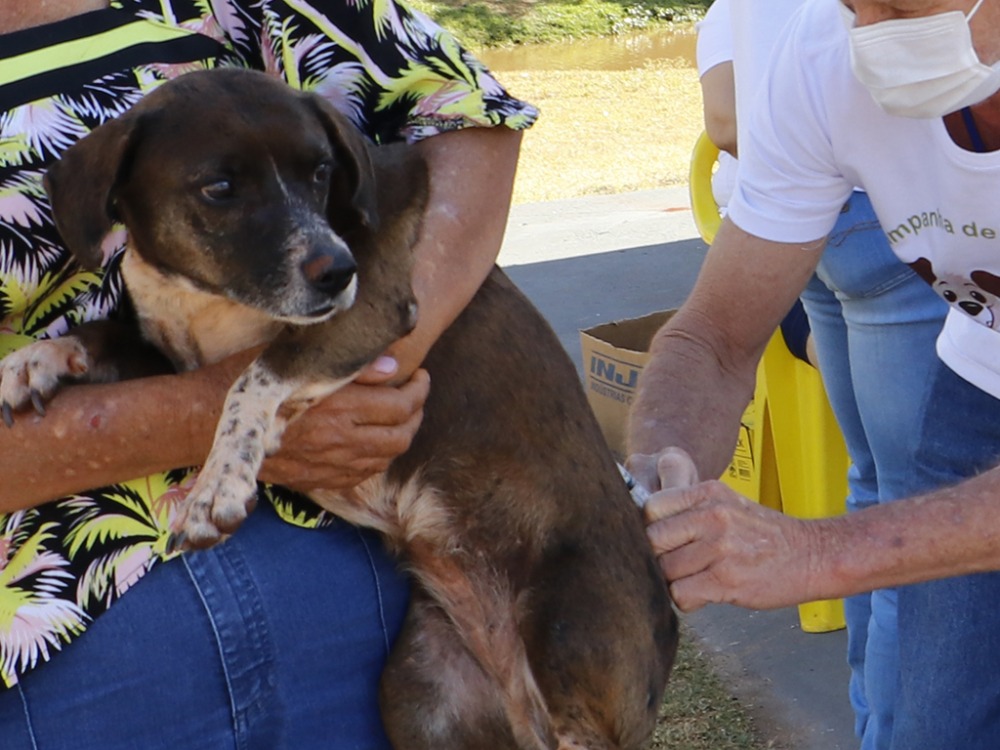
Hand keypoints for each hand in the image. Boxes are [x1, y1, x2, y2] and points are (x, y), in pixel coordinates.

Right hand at [259, 358, 428, 491]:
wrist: (204, 422)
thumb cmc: (249, 382)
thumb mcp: (295, 359)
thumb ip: (347, 363)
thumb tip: (391, 367)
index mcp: (338, 407)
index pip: (401, 404)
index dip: (418, 389)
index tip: (419, 376)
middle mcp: (339, 440)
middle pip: (401, 435)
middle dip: (416, 413)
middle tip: (414, 394)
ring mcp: (328, 465)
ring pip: (386, 458)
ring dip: (401, 437)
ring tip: (399, 417)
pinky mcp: (316, 480)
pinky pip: (362, 475)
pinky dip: (378, 459)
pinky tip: (374, 442)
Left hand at [638, 447, 818, 611]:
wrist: (813, 555)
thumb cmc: (765, 534)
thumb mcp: (727, 504)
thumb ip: (689, 510)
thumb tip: (644, 528)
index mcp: (708, 493)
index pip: (651, 508)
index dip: (649, 529)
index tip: (660, 542)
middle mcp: (712, 516)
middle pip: (652, 540)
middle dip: (656, 558)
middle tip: (674, 566)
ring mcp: (719, 549)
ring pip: (665, 571)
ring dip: (673, 582)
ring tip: (695, 580)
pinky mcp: (726, 581)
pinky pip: (681, 595)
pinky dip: (687, 600)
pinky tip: (704, 594)